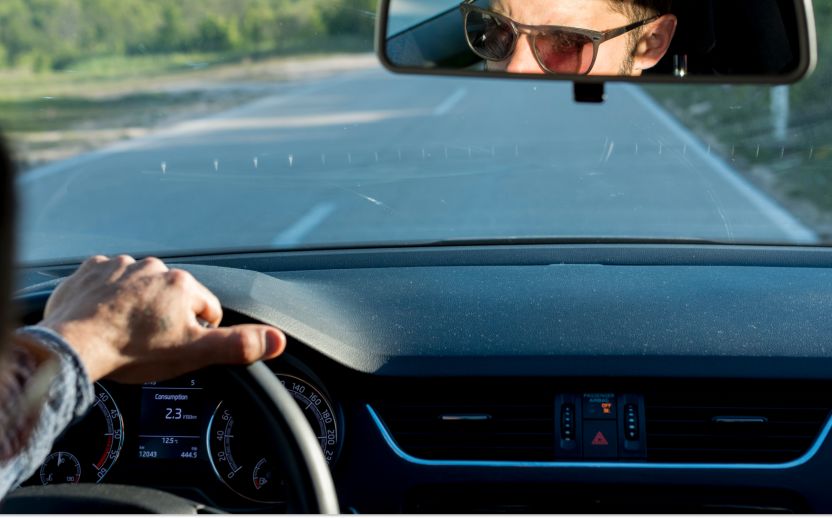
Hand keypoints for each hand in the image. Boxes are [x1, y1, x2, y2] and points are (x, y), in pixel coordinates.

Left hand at [39, 255, 285, 382]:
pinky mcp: (92, 269)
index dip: (196, 333)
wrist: (73, 346)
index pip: (206, 310)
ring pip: (141, 287)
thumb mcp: (193, 353)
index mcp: (184, 285)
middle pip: (173, 296)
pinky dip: (108, 295)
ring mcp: (120, 266)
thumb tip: (278, 340)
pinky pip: (108, 279)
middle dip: (166, 317)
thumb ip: (238, 345)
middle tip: (148, 342)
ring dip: (137, 304)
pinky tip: (104, 315)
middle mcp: (154, 268)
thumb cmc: (132, 351)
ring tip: (124, 330)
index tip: (176, 347)